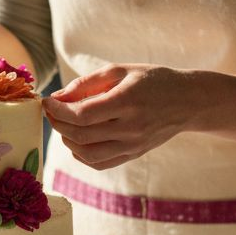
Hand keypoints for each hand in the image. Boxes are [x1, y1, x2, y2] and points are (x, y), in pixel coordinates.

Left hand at [42, 64, 208, 170]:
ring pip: (87, 154)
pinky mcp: (134, 154)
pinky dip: (81, 155)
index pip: (83, 114)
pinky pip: (99, 163)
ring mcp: (133, 145)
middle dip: (58, 124)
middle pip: (81, 135)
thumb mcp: (121, 71)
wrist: (188, 101)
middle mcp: (131, 127)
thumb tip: (58, 97)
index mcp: (128, 101)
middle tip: (51, 111)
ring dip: (67, 140)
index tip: (47, 101)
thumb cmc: (152, 80)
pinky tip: (76, 140)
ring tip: (63, 125)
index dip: (58, 111)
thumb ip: (87, 83)